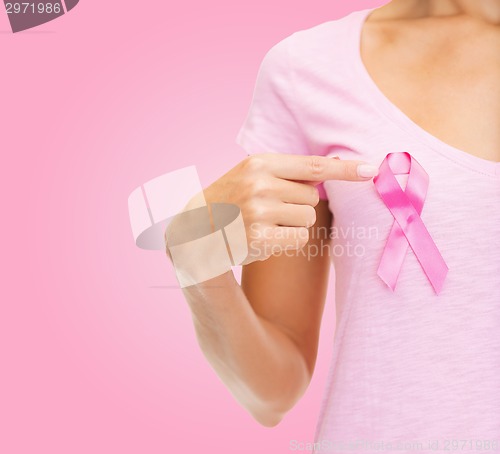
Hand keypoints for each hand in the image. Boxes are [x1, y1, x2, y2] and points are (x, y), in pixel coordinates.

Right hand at [202, 153, 378, 263]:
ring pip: (307, 219)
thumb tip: (333, 171)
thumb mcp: (250, 175)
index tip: (372, 168)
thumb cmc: (229, 200)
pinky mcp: (260, 238)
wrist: (194, 230)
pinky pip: (299, 239)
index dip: (345, 169)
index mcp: (258, 163)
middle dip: (297, 205)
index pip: (311, 166)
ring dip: (292, 225)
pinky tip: (262, 239)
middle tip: (268, 209)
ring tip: (262, 223)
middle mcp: (259, 184)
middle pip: (312, 197)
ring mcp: (258, 212)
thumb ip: (286, 172)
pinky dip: (286, 242)